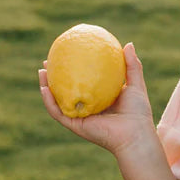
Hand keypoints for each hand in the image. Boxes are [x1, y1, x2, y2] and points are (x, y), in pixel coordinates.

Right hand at [39, 42, 156, 156]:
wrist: (135, 134)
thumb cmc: (138, 113)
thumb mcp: (136, 85)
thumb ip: (132, 66)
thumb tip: (128, 44)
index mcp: (98, 99)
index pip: (82, 82)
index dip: (73, 69)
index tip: (67, 54)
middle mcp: (87, 108)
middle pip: (66, 91)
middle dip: (54, 77)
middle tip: (48, 61)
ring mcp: (79, 118)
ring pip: (57, 101)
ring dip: (46, 87)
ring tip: (41, 71)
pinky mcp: (76, 126)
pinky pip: (58, 113)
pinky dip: (49, 101)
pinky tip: (44, 88)